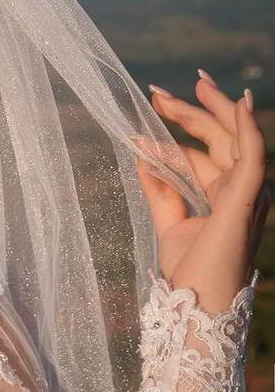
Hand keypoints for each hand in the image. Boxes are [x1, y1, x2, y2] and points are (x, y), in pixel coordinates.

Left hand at [140, 73, 268, 314]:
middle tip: (159, 93)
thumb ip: (160, 191)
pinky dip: (248, 129)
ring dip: (214, 109)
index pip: (201, 155)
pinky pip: (253, 157)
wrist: (195, 307)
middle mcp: (242, 190)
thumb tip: (142, 155)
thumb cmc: (188, 274)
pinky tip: (238, 104)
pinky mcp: (247, 200)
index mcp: (226, 196)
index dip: (172, 137)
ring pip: (235, 139)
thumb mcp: (169, 224)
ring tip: (191, 84)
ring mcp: (248, 194)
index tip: (139, 126)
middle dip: (192, 112)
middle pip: (219, 140)